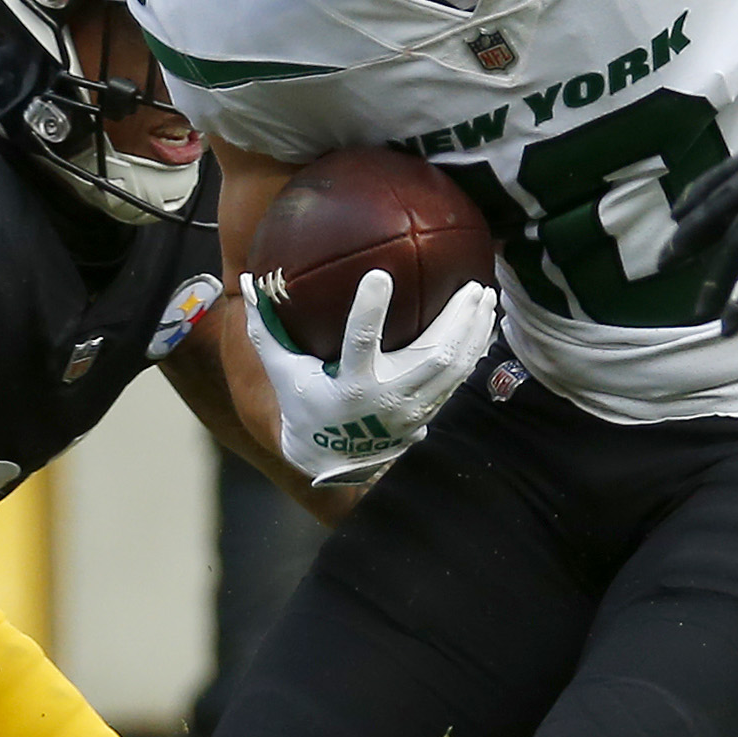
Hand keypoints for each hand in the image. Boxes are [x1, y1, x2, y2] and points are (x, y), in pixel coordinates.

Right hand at [250, 266, 494, 484]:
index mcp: (350, 385)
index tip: (380, 275)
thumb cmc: (305, 406)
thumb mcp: (283, 373)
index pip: (360, 344)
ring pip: (455, 368)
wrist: (332, 462)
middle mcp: (387, 398)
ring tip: (487, 297)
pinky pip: (459, 379)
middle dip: (456, 321)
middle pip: (432, 357)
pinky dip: (475, 350)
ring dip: (474, 332)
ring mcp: (413, 409)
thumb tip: (250, 279)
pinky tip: (485, 325)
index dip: (370, 311)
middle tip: (472, 285)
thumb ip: (266, 330)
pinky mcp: (428, 413)